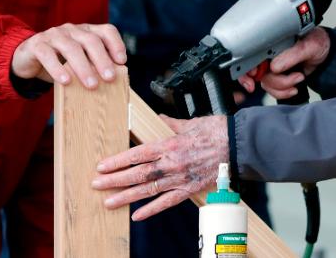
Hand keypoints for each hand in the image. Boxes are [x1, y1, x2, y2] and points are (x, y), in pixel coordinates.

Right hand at [11, 23, 126, 87]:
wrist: (26, 59)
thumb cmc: (59, 63)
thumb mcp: (78, 63)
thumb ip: (93, 67)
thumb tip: (114, 83)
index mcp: (86, 32)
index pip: (106, 31)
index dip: (116, 44)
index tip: (122, 61)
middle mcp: (72, 30)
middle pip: (91, 40)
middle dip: (102, 60)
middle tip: (110, 78)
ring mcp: (54, 35)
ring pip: (71, 47)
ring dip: (83, 67)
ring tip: (91, 85)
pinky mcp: (37, 44)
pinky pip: (48, 55)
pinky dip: (57, 68)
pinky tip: (65, 81)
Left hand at [92, 115, 227, 220]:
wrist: (238, 146)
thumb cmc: (217, 132)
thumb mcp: (191, 122)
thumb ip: (171, 124)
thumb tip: (161, 120)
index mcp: (169, 145)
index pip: (136, 154)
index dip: (117, 161)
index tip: (102, 166)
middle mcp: (171, 164)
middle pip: (137, 174)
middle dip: (115, 180)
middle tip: (97, 185)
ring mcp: (179, 178)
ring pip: (147, 190)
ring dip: (126, 196)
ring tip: (109, 202)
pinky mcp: (189, 189)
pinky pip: (167, 202)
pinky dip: (152, 210)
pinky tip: (137, 215)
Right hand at [239, 27, 329, 98]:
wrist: (328, 54)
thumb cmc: (318, 43)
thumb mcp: (308, 45)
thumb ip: (292, 54)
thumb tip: (275, 66)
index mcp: (272, 43)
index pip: (250, 54)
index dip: (247, 67)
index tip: (254, 75)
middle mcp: (269, 55)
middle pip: (256, 74)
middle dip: (270, 82)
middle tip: (281, 84)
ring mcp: (274, 68)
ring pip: (266, 84)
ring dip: (283, 86)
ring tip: (298, 77)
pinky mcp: (280, 78)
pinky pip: (275, 91)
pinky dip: (285, 92)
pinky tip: (295, 87)